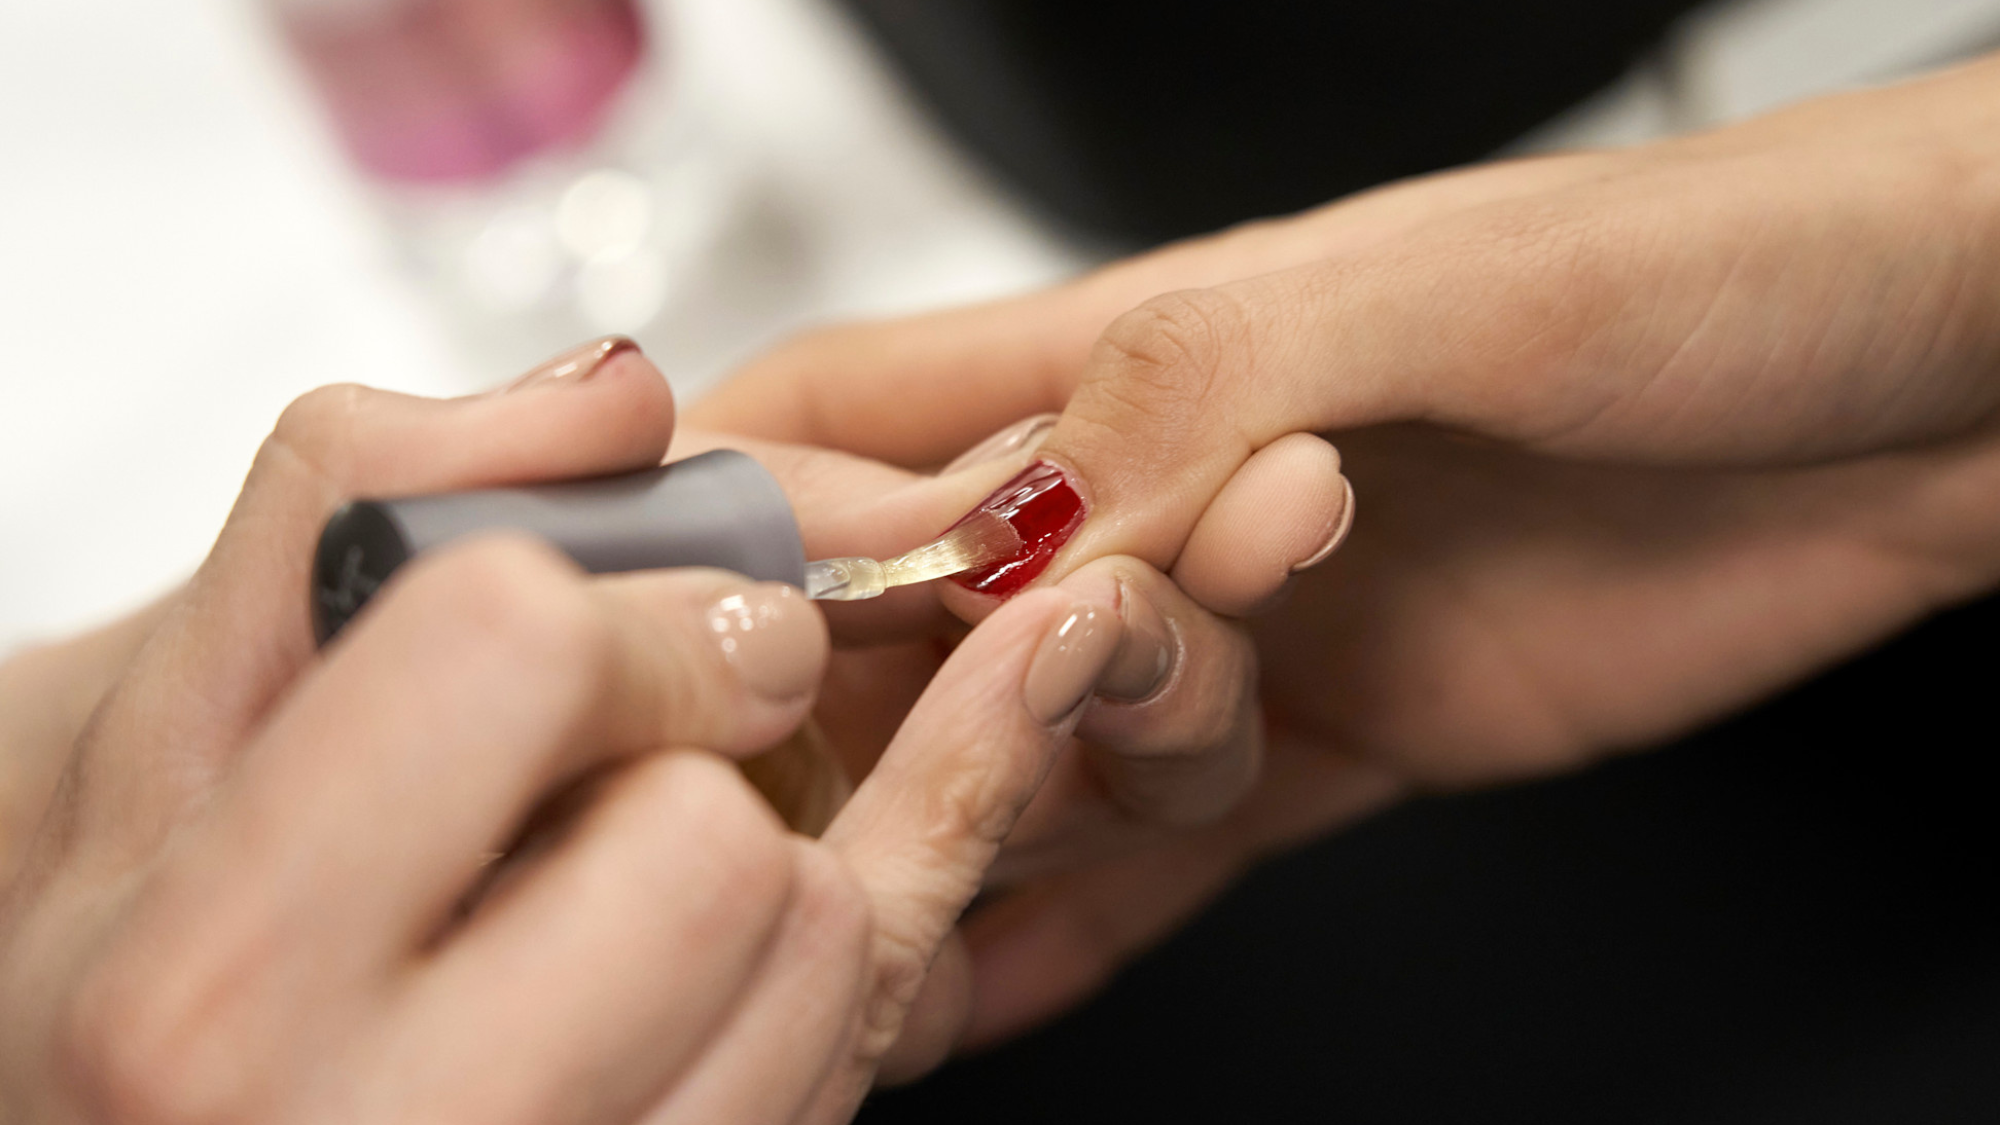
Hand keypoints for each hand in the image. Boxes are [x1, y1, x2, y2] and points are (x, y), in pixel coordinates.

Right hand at [0, 345, 1120, 1122]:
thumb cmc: (120, 944)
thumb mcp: (155, 709)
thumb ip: (362, 502)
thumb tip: (612, 396)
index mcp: (213, 982)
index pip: (525, 659)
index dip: (630, 599)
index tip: (664, 609)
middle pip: (718, 843)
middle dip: (709, 754)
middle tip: (647, 750)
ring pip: (831, 955)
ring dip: (782, 862)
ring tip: (635, 869)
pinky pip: (870, 1051)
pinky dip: (850, 950)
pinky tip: (801, 882)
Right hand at [691, 56, 1999, 1039]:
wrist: (1944, 399)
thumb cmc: (1723, 273)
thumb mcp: (1457, 290)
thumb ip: (1216, 378)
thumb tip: (1021, 506)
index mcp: (1163, 342)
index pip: (866, 408)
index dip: (747, 502)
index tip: (688, 617)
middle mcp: (1179, 494)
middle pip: (933, 620)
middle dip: (894, 710)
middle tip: (884, 797)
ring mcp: (1261, 633)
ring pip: (1057, 755)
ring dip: (1062, 804)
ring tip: (1132, 795)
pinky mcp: (1354, 745)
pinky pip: (1180, 857)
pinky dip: (1090, 928)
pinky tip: (997, 994)